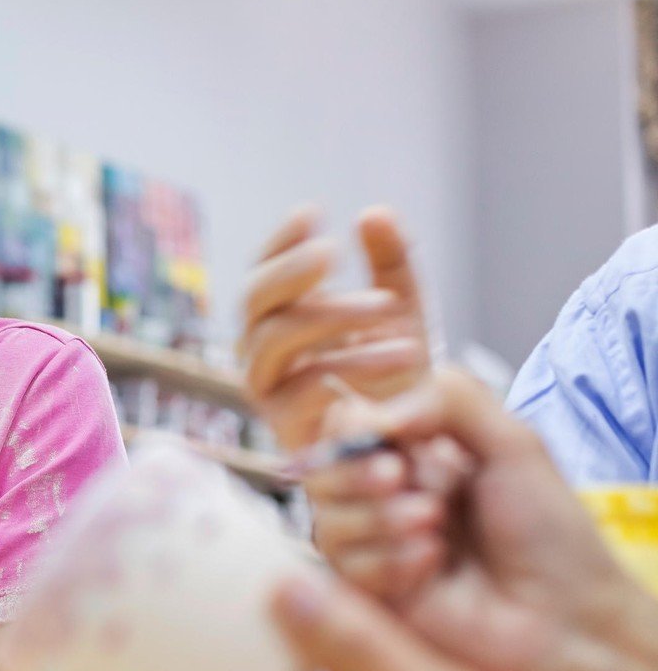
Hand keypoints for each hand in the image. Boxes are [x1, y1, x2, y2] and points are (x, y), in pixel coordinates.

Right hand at [240, 207, 431, 450]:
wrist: (419, 459)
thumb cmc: (402, 385)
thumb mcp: (404, 317)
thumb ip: (392, 266)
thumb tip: (372, 212)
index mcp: (282, 325)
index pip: (263, 277)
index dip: (278, 246)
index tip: (312, 214)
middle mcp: (265, 360)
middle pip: (252, 304)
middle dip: (290, 274)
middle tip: (333, 253)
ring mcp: (272, 397)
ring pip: (271, 343)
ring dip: (328, 317)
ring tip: (388, 307)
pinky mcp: (293, 435)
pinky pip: (304, 392)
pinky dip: (350, 367)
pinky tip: (403, 351)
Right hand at [312, 368, 657, 670]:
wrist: (569, 621)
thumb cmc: (551, 537)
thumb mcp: (514, 443)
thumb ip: (447, 399)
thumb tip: (370, 411)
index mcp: (416, 455)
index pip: (345, 423)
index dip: (355, 429)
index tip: (392, 441)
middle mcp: (386, 499)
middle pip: (320, 470)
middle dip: (358, 473)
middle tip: (404, 481)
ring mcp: (373, 549)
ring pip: (325, 519)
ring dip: (380, 521)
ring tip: (436, 534)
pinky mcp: (368, 598)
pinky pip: (342, 568)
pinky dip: (388, 562)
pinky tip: (431, 569)